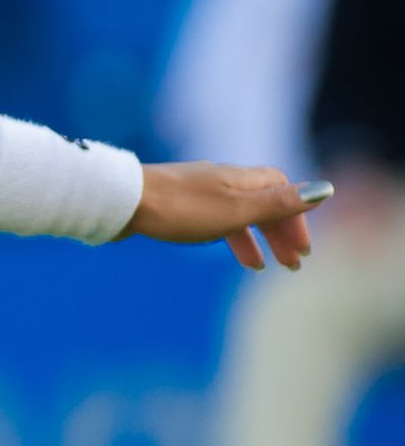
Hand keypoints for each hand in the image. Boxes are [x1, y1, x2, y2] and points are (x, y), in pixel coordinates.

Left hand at [120, 162, 328, 271]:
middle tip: (292, 264)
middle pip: (261, 202)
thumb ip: (278, 204)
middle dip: (280, 232)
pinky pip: (211, 218)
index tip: (302, 248)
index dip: (296, 216)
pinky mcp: (174, 203)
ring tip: (262, 267)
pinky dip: (223, 235)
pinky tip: (218, 248)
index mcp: (240, 178)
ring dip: (254, 238)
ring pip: (236, 213)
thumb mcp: (236, 211)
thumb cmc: (179, 209)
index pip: (282, 189)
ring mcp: (197, 190)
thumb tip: (324, 189)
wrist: (120, 201)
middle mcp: (221, 179)